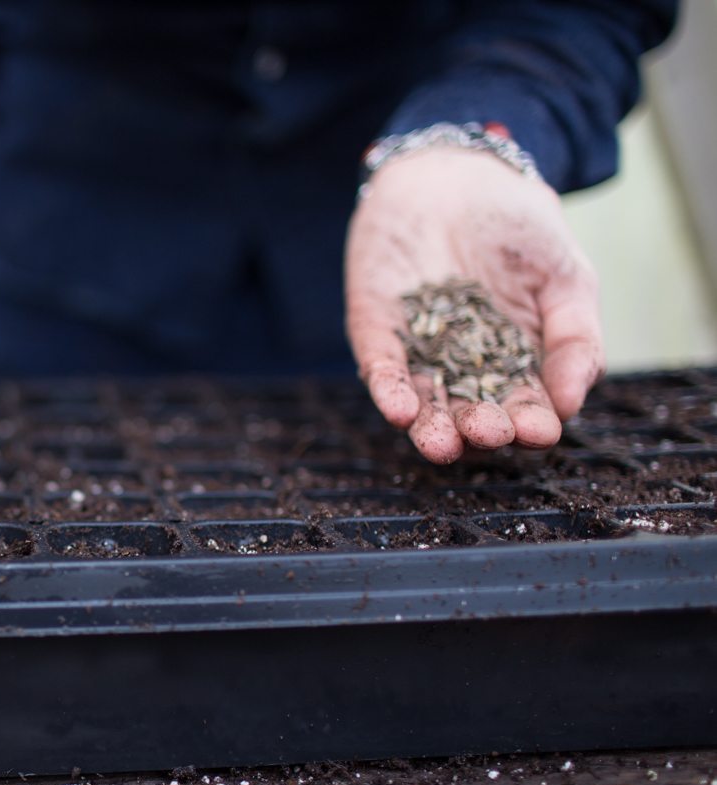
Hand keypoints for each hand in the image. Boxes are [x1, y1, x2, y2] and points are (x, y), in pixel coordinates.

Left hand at [345, 147, 603, 463]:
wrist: (457, 173)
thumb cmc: (517, 226)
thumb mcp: (566, 276)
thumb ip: (575, 338)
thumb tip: (571, 403)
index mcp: (517, 364)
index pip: (525, 405)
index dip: (532, 422)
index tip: (540, 431)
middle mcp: (465, 370)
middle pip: (472, 414)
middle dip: (482, 429)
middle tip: (491, 433)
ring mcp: (418, 354)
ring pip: (424, 404)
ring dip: (431, 428)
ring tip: (442, 444)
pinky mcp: (377, 335)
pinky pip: (381, 370)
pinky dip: (390, 392)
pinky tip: (400, 410)